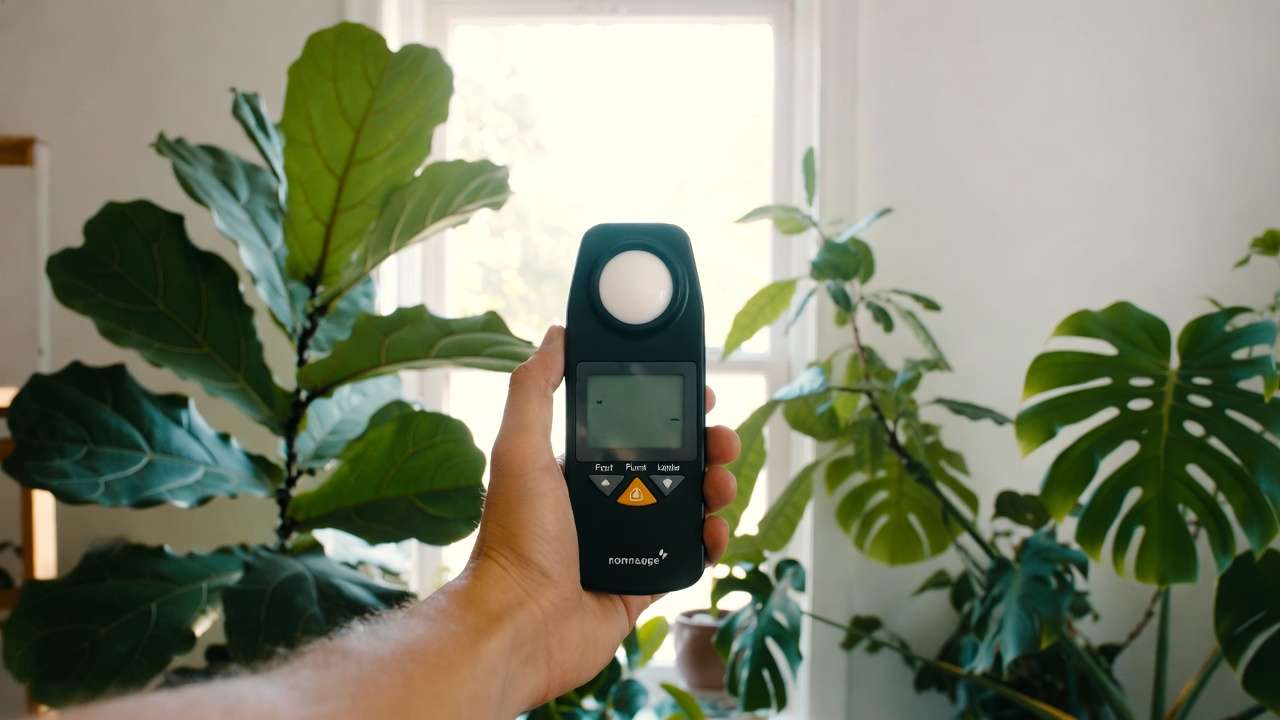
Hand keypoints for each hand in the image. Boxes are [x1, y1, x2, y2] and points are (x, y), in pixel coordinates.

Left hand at [463, 326, 739, 710]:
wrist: (522, 624)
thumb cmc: (516, 539)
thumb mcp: (521, 450)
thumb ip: (535, 390)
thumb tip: (555, 335)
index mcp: (577, 469)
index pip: (635, 428)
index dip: (670, 409)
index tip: (699, 393)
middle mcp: (604, 502)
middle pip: (672, 464)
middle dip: (704, 448)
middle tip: (721, 441)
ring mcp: (627, 543)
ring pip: (687, 506)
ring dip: (715, 489)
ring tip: (722, 486)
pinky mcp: (644, 581)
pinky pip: (689, 556)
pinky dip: (709, 542)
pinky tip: (714, 531)